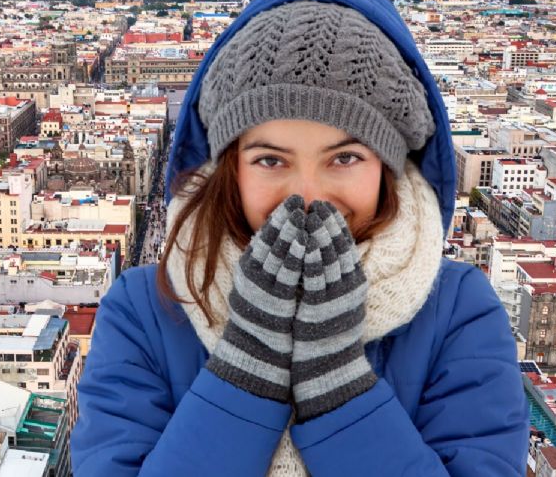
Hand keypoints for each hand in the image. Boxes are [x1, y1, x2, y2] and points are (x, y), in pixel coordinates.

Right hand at [206, 194, 306, 401]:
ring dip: (291, 231)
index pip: (264, 237)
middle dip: (285, 218)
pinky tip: (306, 242)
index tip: (291, 202)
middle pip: (270, 240)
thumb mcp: (263, 290)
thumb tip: (288, 246)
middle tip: (298, 199)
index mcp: (249, 271)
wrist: (258, 356)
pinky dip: (296, 255)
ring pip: (277, 252)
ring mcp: (262, 288)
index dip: (278, 218)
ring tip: (304, 213)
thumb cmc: (265, 323)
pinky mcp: (274, 301)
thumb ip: (271, 268)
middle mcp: (252, 277)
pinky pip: (287, 273)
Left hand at [292, 200, 376, 421]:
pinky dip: (309, 257)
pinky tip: (302, 241)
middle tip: (318, 203)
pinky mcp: (320, 307)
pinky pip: (315, 277)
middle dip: (328, 223)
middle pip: (339, 248)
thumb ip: (336, 279)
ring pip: (328, 258)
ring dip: (318, 233)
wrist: (329, 367)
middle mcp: (348, 288)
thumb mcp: (339, 302)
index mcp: (354, 284)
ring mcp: (335, 297)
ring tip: (309, 213)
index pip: (346, 247)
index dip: (336, 225)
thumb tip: (326, 255)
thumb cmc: (329, 336)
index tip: (327, 207)